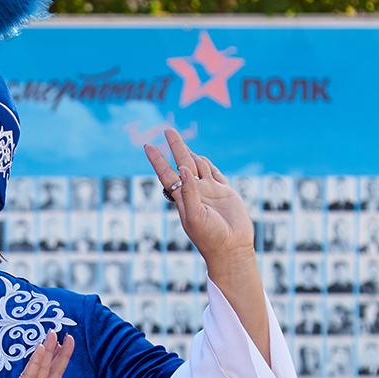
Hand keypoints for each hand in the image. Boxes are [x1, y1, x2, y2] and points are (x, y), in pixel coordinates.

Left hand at [144, 127, 272, 357]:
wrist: (232, 248)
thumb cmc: (210, 237)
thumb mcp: (194, 216)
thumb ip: (189, 191)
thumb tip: (182, 167)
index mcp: (183, 199)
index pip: (167, 174)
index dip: (157, 160)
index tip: (147, 146)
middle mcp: (194, 192)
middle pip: (182, 163)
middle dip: (175, 147)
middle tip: (167, 130)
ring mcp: (210, 191)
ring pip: (198, 166)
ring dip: (190, 154)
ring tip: (180, 144)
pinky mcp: (225, 192)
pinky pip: (214, 173)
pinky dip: (207, 164)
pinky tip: (200, 159)